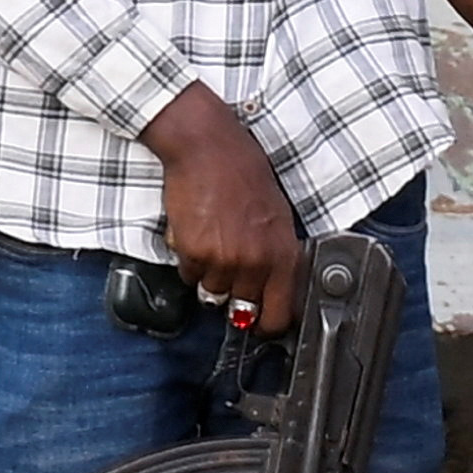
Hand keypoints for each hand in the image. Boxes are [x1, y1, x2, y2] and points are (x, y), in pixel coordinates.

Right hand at [139, 84, 305, 322]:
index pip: (279, 314)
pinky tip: (197, 232)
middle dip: (233, 294)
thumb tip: (271, 289)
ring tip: (213, 240)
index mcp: (283, 253)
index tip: (260, 322)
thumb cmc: (243, 172)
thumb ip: (276, 255)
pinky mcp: (194, 252)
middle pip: (241, 308)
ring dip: (209, 274)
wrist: (208, 148)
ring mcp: (224, 259)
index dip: (267, 323)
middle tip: (228, 267)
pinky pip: (189, 275)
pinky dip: (189, 260)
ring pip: (211, 293)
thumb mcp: (277, 215)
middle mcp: (256, 262)